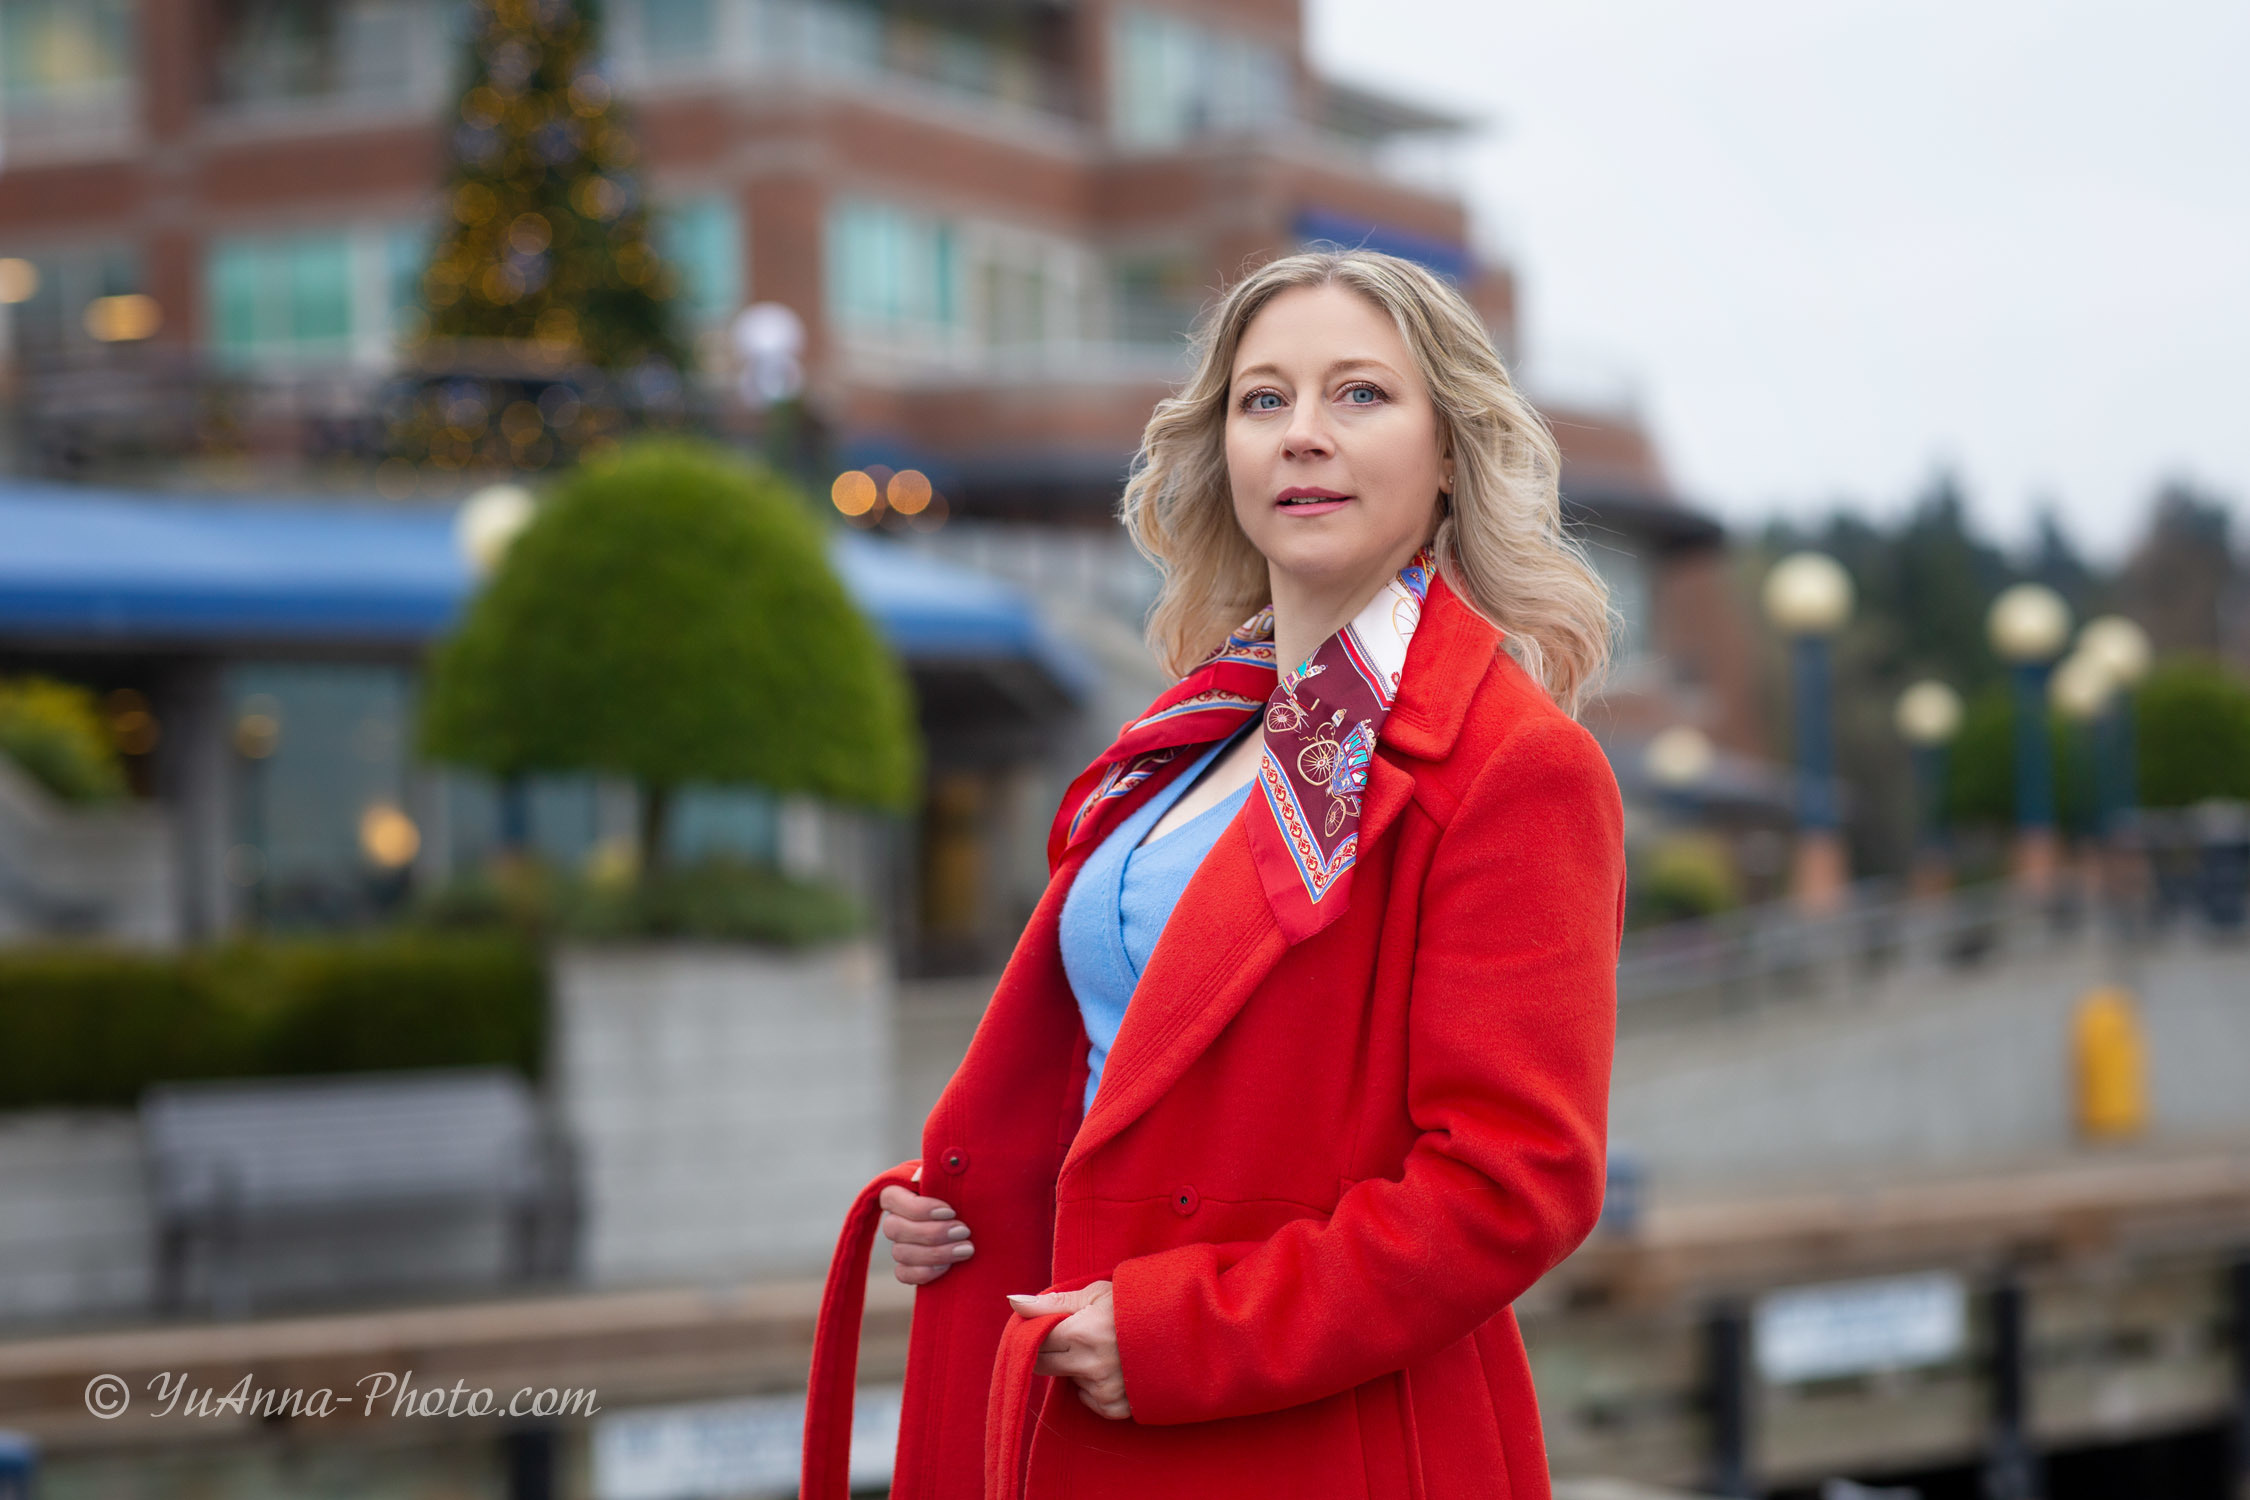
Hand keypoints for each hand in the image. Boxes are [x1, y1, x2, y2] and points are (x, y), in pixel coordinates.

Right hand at [878, 1167, 973, 1285]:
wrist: (977, 1216)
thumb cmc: (964, 1189)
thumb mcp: (956, 1176)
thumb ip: (941, 1171)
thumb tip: (926, 1174)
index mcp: (899, 1192)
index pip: (892, 1199)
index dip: (920, 1208)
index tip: (951, 1211)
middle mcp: (894, 1218)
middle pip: (895, 1229)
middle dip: (932, 1233)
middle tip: (964, 1231)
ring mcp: (899, 1244)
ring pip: (901, 1253)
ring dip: (935, 1254)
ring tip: (965, 1249)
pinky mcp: (907, 1267)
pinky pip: (903, 1274)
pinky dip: (925, 1273)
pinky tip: (948, 1267)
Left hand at [1006, 1281, 1129, 1420]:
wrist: (1186, 1331)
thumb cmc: (1138, 1305)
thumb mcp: (1098, 1293)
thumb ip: (1053, 1302)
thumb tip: (1014, 1302)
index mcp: (1083, 1332)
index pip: (1034, 1341)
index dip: (1035, 1332)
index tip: (1042, 1325)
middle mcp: (1091, 1365)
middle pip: (1043, 1366)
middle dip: (1049, 1350)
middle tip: (1070, 1335)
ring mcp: (1104, 1390)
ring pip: (1067, 1381)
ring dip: (1074, 1367)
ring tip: (1102, 1348)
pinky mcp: (1116, 1408)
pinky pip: (1088, 1400)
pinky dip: (1093, 1386)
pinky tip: (1112, 1368)